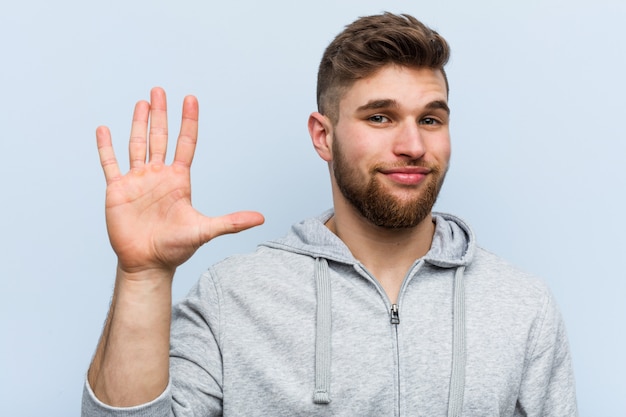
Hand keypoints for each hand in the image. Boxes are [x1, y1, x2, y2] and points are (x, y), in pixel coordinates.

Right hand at [96, 87, 263, 274]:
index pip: (185, 143)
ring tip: (141, 102)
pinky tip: (104, 130)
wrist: (148, 264)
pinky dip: (106, 147)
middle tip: (159, 90)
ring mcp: (137, 181)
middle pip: (160, 137)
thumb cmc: (176, 248)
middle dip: (160, 113)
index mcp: (179, 180)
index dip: (188, 121)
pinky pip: (110, 163)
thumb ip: (231, 222)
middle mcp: (158, 175)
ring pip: (137, 144)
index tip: (190, 98)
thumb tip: (262, 218)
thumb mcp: (204, 231)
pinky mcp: (117, 190)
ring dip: (138, 123)